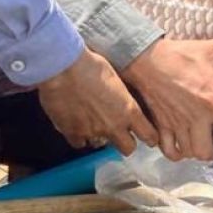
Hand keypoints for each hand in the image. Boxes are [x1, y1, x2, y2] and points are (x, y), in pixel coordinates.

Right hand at [38, 48, 158, 154]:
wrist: (62, 68)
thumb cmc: (91, 65)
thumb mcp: (117, 79)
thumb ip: (122, 97)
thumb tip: (122, 100)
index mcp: (128, 110)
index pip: (148, 134)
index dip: (149, 137)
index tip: (148, 137)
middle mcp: (114, 125)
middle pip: (128, 148)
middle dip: (126, 142)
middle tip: (121, 133)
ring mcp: (93, 132)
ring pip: (102, 145)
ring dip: (100, 137)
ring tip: (94, 123)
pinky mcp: (72, 133)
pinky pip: (80, 143)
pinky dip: (79, 136)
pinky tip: (77, 124)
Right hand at [121, 28, 212, 168]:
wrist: (144, 57)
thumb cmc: (180, 55)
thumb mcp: (212, 48)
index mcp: (212, 101)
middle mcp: (195, 117)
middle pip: (207, 151)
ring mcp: (175, 123)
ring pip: (188, 153)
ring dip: (196, 153)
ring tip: (201, 145)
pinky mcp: (160, 124)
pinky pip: (167, 150)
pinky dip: (175, 153)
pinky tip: (180, 146)